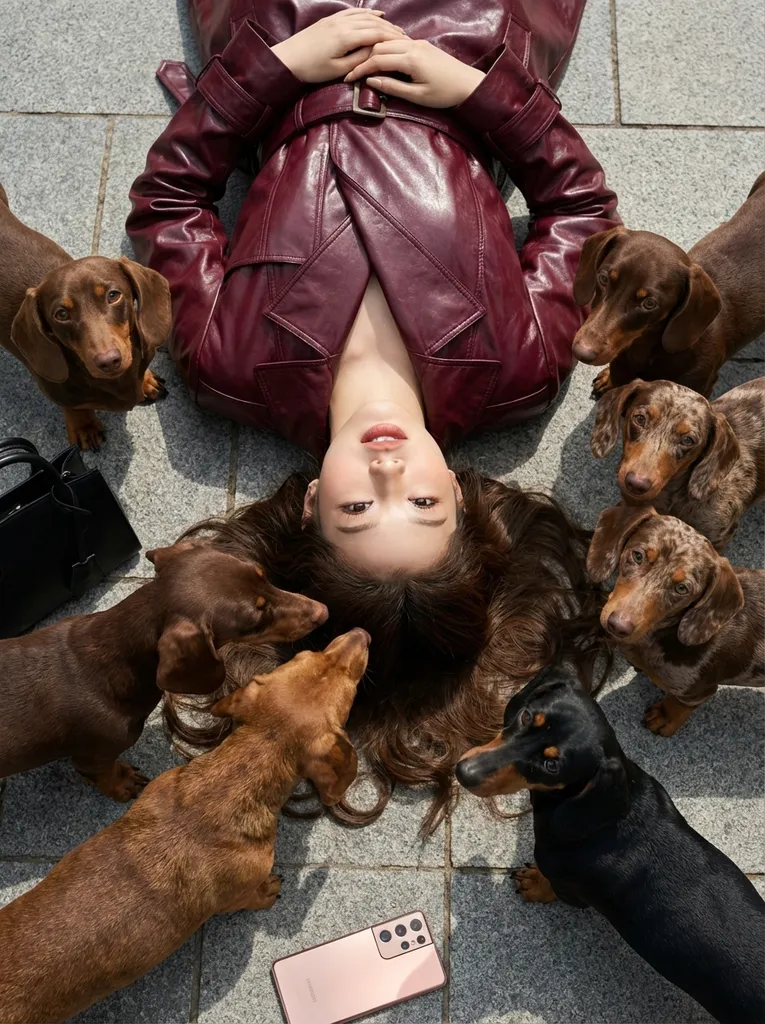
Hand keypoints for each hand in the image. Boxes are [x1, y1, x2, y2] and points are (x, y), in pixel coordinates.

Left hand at [271, 9, 405, 83]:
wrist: (288, 58)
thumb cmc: (312, 69)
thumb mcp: (338, 70)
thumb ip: (358, 60)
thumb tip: (375, 54)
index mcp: (346, 37)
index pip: (376, 34)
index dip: (392, 38)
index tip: (405, 44)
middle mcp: (343, 23)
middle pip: (374, 22)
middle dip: (391, 29)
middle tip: (405, 37)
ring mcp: (337, 19)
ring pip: (366, 16)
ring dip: (382, 21)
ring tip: (395, 28)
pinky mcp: (332, 19)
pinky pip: (354, 12)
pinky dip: (368, 13)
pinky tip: (377, 15)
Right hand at [344, 38, 484, 107]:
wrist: (468, 84)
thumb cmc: (444, 94)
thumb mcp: (417, 96)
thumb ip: (393, 87)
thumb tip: (372, 81)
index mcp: (411, 59)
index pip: (377, 59)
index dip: (361, 69)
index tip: (349, 78)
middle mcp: (413, 46)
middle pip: (380, 46)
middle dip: (364, 59)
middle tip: (354, 72)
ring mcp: (418, 43)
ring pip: (389, 42)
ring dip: (374, 52)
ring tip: (364, 65)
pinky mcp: (423, 45)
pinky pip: (399, 42)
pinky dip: (386, 49)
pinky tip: (381, 59)